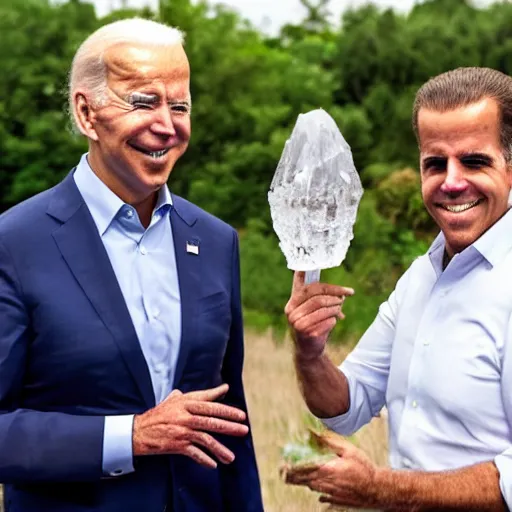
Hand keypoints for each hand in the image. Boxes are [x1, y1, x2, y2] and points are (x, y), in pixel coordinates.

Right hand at [133, 383, 247, 467]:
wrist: (139, 430)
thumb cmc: (161, 413)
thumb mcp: (178, 399)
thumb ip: (202, 394)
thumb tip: (223, 388)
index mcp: (187, 402)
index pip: (210, 405)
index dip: (226, 410)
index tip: (241, 415)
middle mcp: (185, 415)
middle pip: (211, 421)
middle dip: (229, 426)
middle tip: (244, 430)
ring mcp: (181, 431)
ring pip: (205, 439)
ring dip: (219, 449)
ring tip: (231, 457)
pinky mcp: (176, 445)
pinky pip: (193, 453)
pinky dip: (204, 459)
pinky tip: (213, 464)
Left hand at [283, 431, 378, 508]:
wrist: (377, 489)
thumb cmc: (363, 467)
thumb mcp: (347, 450)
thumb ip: (329, 442)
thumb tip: (313, 433)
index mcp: (327, 470)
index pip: (303, 470)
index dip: (291, 469)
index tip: (283, 465)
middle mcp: (326, 484)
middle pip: (304, 481)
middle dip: (292, 476)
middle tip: (283, 472)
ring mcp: (330, 494)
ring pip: (312, 488)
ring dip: (304, 482)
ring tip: (295, 476)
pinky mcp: (336, 501)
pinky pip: (322, 496)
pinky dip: (316, 490)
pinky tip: (316, 486)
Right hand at [285, 271, 353, 360]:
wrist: (306, 346)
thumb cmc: (312, 322)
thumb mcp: (311, 306)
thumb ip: (321, 294)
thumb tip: (342, 291)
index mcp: (292, 301)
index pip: (311, 288)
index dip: (331, 288)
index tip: (347, 290)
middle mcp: (291, 312)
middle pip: (317, 299)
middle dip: (333, 298)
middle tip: (342, 300)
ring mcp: (297, 324)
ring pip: (321, 310)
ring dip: (334, 309)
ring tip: (339, 310)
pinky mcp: (306, 334)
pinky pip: (325, 323)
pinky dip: (332, 321)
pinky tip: (333, 321)